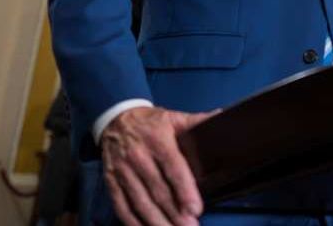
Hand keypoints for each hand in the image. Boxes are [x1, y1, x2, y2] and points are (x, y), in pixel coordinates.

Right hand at [100, 106, 216, 225]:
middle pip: (158, 190)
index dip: (185, 190)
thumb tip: (220, 117)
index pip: (173, 167)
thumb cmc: (149, 122)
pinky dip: (133, 222)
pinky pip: (121, 205)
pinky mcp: (111, 181)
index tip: (195, 209)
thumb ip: (196, 121)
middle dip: (174, 212)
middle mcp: (138, 156)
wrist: (115, 118)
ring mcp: (122, 170)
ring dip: (156, 221)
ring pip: (140, 201)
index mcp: (157, 139)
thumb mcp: (173, 117)